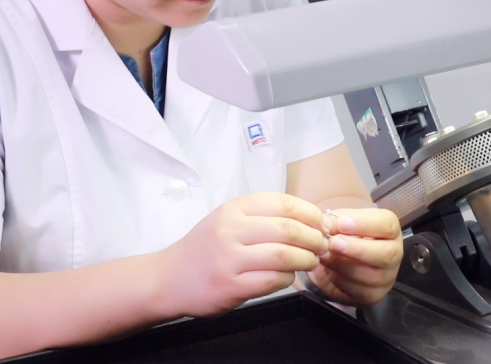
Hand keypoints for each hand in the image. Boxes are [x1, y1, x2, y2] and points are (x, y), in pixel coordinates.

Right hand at [156, 192, 328, 318]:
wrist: (168, 279)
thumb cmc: (204, 249)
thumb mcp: (227, 221)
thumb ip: (261, 217)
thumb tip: (308, 219)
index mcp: (233, 209)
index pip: (282, 203)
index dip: (310, 213)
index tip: (322, 223)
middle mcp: (230, 230)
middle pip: (288, 228)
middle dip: (314, 237)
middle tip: (322, 245)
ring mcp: (229, 259)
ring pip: (283, 255)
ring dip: (306, 259)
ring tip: (311, 261)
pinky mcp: (230, 286)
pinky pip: (272, 280)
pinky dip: (288, 278)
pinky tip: (289, 276)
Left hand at [308, 208, 402, 306]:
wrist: (336, 259)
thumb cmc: (343, 234)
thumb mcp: (339, 221)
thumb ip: (334, 221)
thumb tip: (327, 226)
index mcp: (389, 229)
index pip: (387, 224)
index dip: (365, 224)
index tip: (342, 224)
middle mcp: (394, 252)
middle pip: (387, 253)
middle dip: (358, 249)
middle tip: (334, 243)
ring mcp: (387, 275)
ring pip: (373, 276)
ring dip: (345, 266)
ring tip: (326, 257)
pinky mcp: (375, 294)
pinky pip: (361, 292)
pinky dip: (341, 282)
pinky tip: (329, 271)